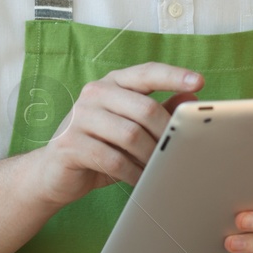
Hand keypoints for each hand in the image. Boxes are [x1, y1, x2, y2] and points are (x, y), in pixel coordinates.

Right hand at [30, 62, 202, 208]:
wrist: (54, 173)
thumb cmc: (100, 147)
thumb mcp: (132, 128)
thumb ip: (159, 111)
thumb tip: (191, 96)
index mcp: (112, 83)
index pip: (146, 72)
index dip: (173, 75)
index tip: (199, 80)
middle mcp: (94, 93)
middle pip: (144, 108)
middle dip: (165, 133)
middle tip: (177, 151)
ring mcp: (79, 117)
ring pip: (131, 135)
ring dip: (150, 156)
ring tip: (157, 168)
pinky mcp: (70, 144)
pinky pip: (113, 159)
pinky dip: (132, 172)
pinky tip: (140, 179)